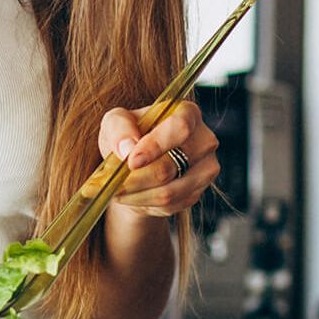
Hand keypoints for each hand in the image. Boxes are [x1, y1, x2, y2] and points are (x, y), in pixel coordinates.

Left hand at [98, 102, 219, 216]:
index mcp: (187, 113)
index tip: (131, 161)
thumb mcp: (115, 122)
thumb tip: (127, 147)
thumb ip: (119, 127)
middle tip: (113, 182)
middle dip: (137, 177)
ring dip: (137, 194)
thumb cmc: (128, 136)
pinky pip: (170, 205)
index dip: (156, 145)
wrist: (136, 165)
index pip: (180, 127)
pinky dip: (144, 203)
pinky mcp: (198, 192)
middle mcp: (204, 140)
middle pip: (172, 165)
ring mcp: (205, 168)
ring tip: (117, 190)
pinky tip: (132, 196)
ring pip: (169, 191)